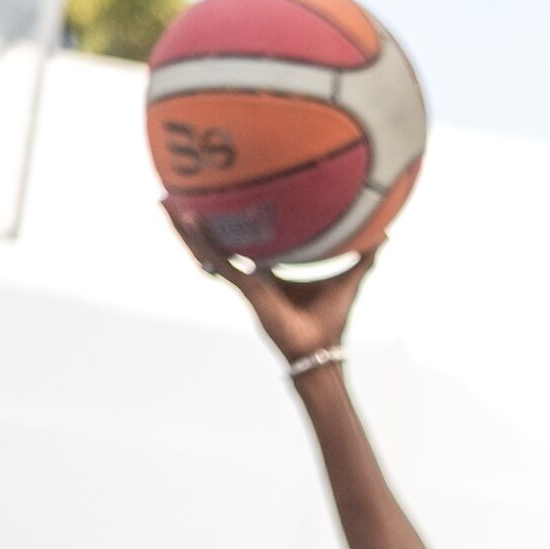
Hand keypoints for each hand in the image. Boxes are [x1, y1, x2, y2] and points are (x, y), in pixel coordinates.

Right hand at [179, 214, 378, 367]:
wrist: (321, 354)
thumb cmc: (330, 323)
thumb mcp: (348, 280)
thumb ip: (362, 257)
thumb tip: (384, 233)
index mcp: (269, 272)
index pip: (244, 240)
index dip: (230, 221)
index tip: (218, 195)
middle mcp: (252, 275)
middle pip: (216, 242)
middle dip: (194, 221)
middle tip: (173, 194)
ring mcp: (245, 283)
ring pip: (206, 250)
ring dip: (184, 228)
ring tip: (164, 202)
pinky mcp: (247, 290)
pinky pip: (219, 261)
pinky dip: (202, 242)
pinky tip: (187, 221)